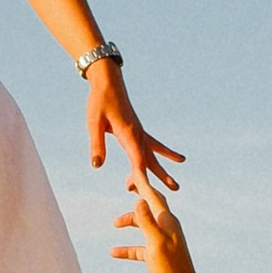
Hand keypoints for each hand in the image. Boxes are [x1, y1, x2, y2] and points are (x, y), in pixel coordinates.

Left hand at [87, 59, 181, 193]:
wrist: (108, 82)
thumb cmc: (100, 101)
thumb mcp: (94, 123)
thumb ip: (97, 144)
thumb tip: (97, 166)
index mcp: (128, 133)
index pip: (137, 159)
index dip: (140, 175)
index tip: (145, 190)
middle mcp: (138, 134)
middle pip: (150, 160)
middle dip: (160, 176)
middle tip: (174, 190)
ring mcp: (140, 132)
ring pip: (153, 155)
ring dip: (162, 171)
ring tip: (175, 185)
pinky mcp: (138, 130)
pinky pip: (153, 145)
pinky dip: (163, 153)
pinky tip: (177, 159)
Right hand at [112, 182, 199, 272]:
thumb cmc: (170, 267)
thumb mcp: (156, 242)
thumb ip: (147, 221)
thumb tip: (139, 199)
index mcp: (167, 221)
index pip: (153, 197)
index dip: (143, 183)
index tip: (134, 170)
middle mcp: (166, 228)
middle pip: (148, 207)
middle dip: (137, 197)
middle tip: (126, 187)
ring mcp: (161, 241)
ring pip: (142, 225)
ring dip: (129, 222)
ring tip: (114, 224)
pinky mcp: (156, 255)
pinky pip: (138, 247)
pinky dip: (126, 248)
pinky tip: (113, 252)